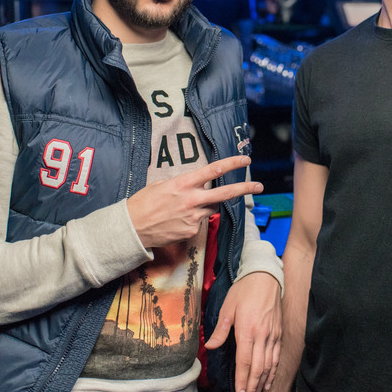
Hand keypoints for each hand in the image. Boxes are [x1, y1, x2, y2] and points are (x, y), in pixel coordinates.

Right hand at [126, 155, 262, 247]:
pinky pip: (200, 222)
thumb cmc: (144, 203)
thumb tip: (197, 183)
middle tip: (259, 186)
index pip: (213, 170)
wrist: (132, 229)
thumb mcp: (162, 185)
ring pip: (211, 208)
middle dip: (245, 188)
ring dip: (208, 205)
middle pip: (225, 193)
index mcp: (183, 184)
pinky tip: (177, 220)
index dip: (232, 164)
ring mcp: (193, 217)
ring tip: (184, 207)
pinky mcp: (191, 231)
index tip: (245, 160)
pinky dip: (193, 219)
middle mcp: (191, 200)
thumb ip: (183, 183)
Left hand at [205, 272, 281, 391]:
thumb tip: (211, 346)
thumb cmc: (244, 290)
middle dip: (252, 386)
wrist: (266, 276)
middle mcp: (262, 335)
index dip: (242, 380)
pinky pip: (277, 356)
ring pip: (269, 364)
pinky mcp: (279, 332)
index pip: (245, 361)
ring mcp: (273, 334)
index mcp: (247, 330)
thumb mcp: (228, 307)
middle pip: (258, 367)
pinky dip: (274, 370)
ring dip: (263, 382)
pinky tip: (269, 380)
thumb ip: (220, 329)